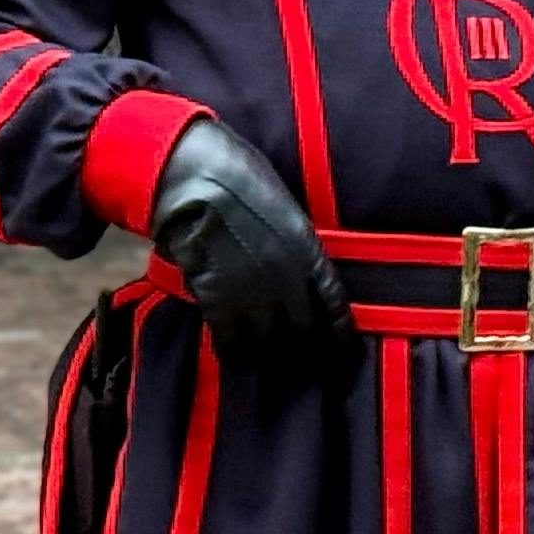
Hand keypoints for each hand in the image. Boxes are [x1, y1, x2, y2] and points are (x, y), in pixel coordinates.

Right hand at [147, 117, 350, 380]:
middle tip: (299, 356)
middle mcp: (287, 280)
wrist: (193, 178)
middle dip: (305, 348)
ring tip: (267, 360)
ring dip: (269, 354)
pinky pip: (231, 342)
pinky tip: (233, 354)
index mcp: (309, 250)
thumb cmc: (238, 173)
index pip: (335, 304)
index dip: (339, 329)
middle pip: (304, 332)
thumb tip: (295, 260)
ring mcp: (252, 295)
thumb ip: (294, 238)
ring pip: (269, 344)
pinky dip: (233, 352)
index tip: (340, 344)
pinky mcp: (218, 304)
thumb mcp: (283, 204)